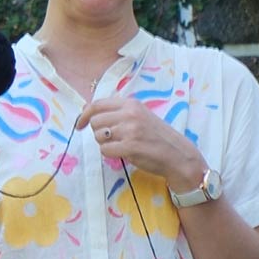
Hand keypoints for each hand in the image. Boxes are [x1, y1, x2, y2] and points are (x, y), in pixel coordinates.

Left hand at [77, 97, 203, 191]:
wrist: (177, 154)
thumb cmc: (156, 136)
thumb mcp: (139, 115)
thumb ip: (117, 112)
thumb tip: (86, 110)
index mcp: (131, 103)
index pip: (97, 104)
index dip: (85, 115)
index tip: (80, 125)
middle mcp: (130, 114)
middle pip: (96, 121)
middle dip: (99, 132)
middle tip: (113, 139)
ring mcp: (130, 130)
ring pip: (98, 136)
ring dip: (105, 144)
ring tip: (121, 145)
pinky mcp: (130, 147)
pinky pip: (105, 150)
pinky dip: (109, 154)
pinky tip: (122, 153)